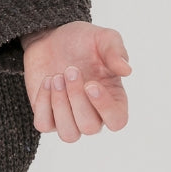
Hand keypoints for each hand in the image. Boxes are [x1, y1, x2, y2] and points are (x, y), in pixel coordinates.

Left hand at [20, 21, 131, 141]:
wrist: (51, 37)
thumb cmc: (83, 40)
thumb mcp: (104, 38)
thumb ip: (116, 52)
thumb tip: (127, 70)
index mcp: (114, 99)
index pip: (117, 121)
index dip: (104, 108)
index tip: (91, 84)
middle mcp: (93, 114)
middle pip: (89, 127)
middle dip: (76, 98)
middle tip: (70, 70)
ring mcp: (69, 117)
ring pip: (68, 134)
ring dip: (60, 105)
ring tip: (56, 78)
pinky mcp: (47, 115)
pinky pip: (44, 125)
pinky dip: (43, 104)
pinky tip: (47, 81)